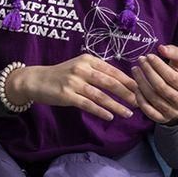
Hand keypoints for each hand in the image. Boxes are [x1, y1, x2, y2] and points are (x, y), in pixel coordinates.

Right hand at [4, 53, 137, 120]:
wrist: (36, 80)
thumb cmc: (61, 75)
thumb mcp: (79, 67)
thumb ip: (97, 72)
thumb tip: (123, 83)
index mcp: (87, 60)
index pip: (113, 71)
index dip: (129, 81)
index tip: (141, 90)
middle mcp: (81, 69)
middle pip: (110, 83)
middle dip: (127, 94)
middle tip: (139, 103)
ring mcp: (73, 82)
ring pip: (101, 95)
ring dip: (117, 105)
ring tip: (128, 113)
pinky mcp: (67, 95)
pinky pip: (88, 104)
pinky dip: (101, 111)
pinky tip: (110, 116)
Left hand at [132, 45, 177, 123]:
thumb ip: (176, 53)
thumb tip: (161, 48)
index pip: (171, 77)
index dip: (158, 66)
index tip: (148, 56)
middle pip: (160, 87)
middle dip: (148, 72)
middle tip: (139, 61)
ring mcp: (171, 111)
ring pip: (153, 98)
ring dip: (141, 83)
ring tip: (135, 70)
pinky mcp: (161, 118)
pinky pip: (148, 110)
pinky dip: (140, 98)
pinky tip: (136, 87)